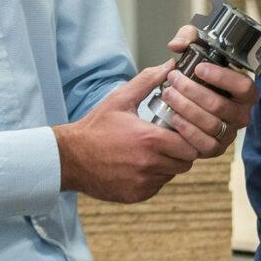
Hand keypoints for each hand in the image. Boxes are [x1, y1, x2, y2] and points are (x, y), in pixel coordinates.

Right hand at [54, 65, 198, 203]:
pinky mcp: (136, 195)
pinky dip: (155, 176)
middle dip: (183, 151)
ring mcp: (143, 183)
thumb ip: (148, 81)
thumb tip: (170, 65)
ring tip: (154, 151)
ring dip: (169, 163)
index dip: (190, 136)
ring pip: (172, 174)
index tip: (180, 129)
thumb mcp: (120, 99)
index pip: (190, 144)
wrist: (70, 158)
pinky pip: (157, 186)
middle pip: (186, 162)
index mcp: (149, 140)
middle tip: (170, 140)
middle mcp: (149, 164)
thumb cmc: (95, 127)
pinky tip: (141, 164)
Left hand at [146, 24, 259, 160]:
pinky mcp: (216, 149)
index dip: (222, 78)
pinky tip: (174, 117)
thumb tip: (177, 45)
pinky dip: (187, 131)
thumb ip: (188, 37)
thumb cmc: (198, 75)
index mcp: (244, 91)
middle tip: (174, 80)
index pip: (243, 86)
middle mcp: (241, 114)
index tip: (199, 68)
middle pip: (220, 106)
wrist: (190, 104)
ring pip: (211, 124)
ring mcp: (230, 133)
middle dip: (193, 91)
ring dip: (186, 109)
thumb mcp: (196, 49)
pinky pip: (205, 144)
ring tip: (169, 95)